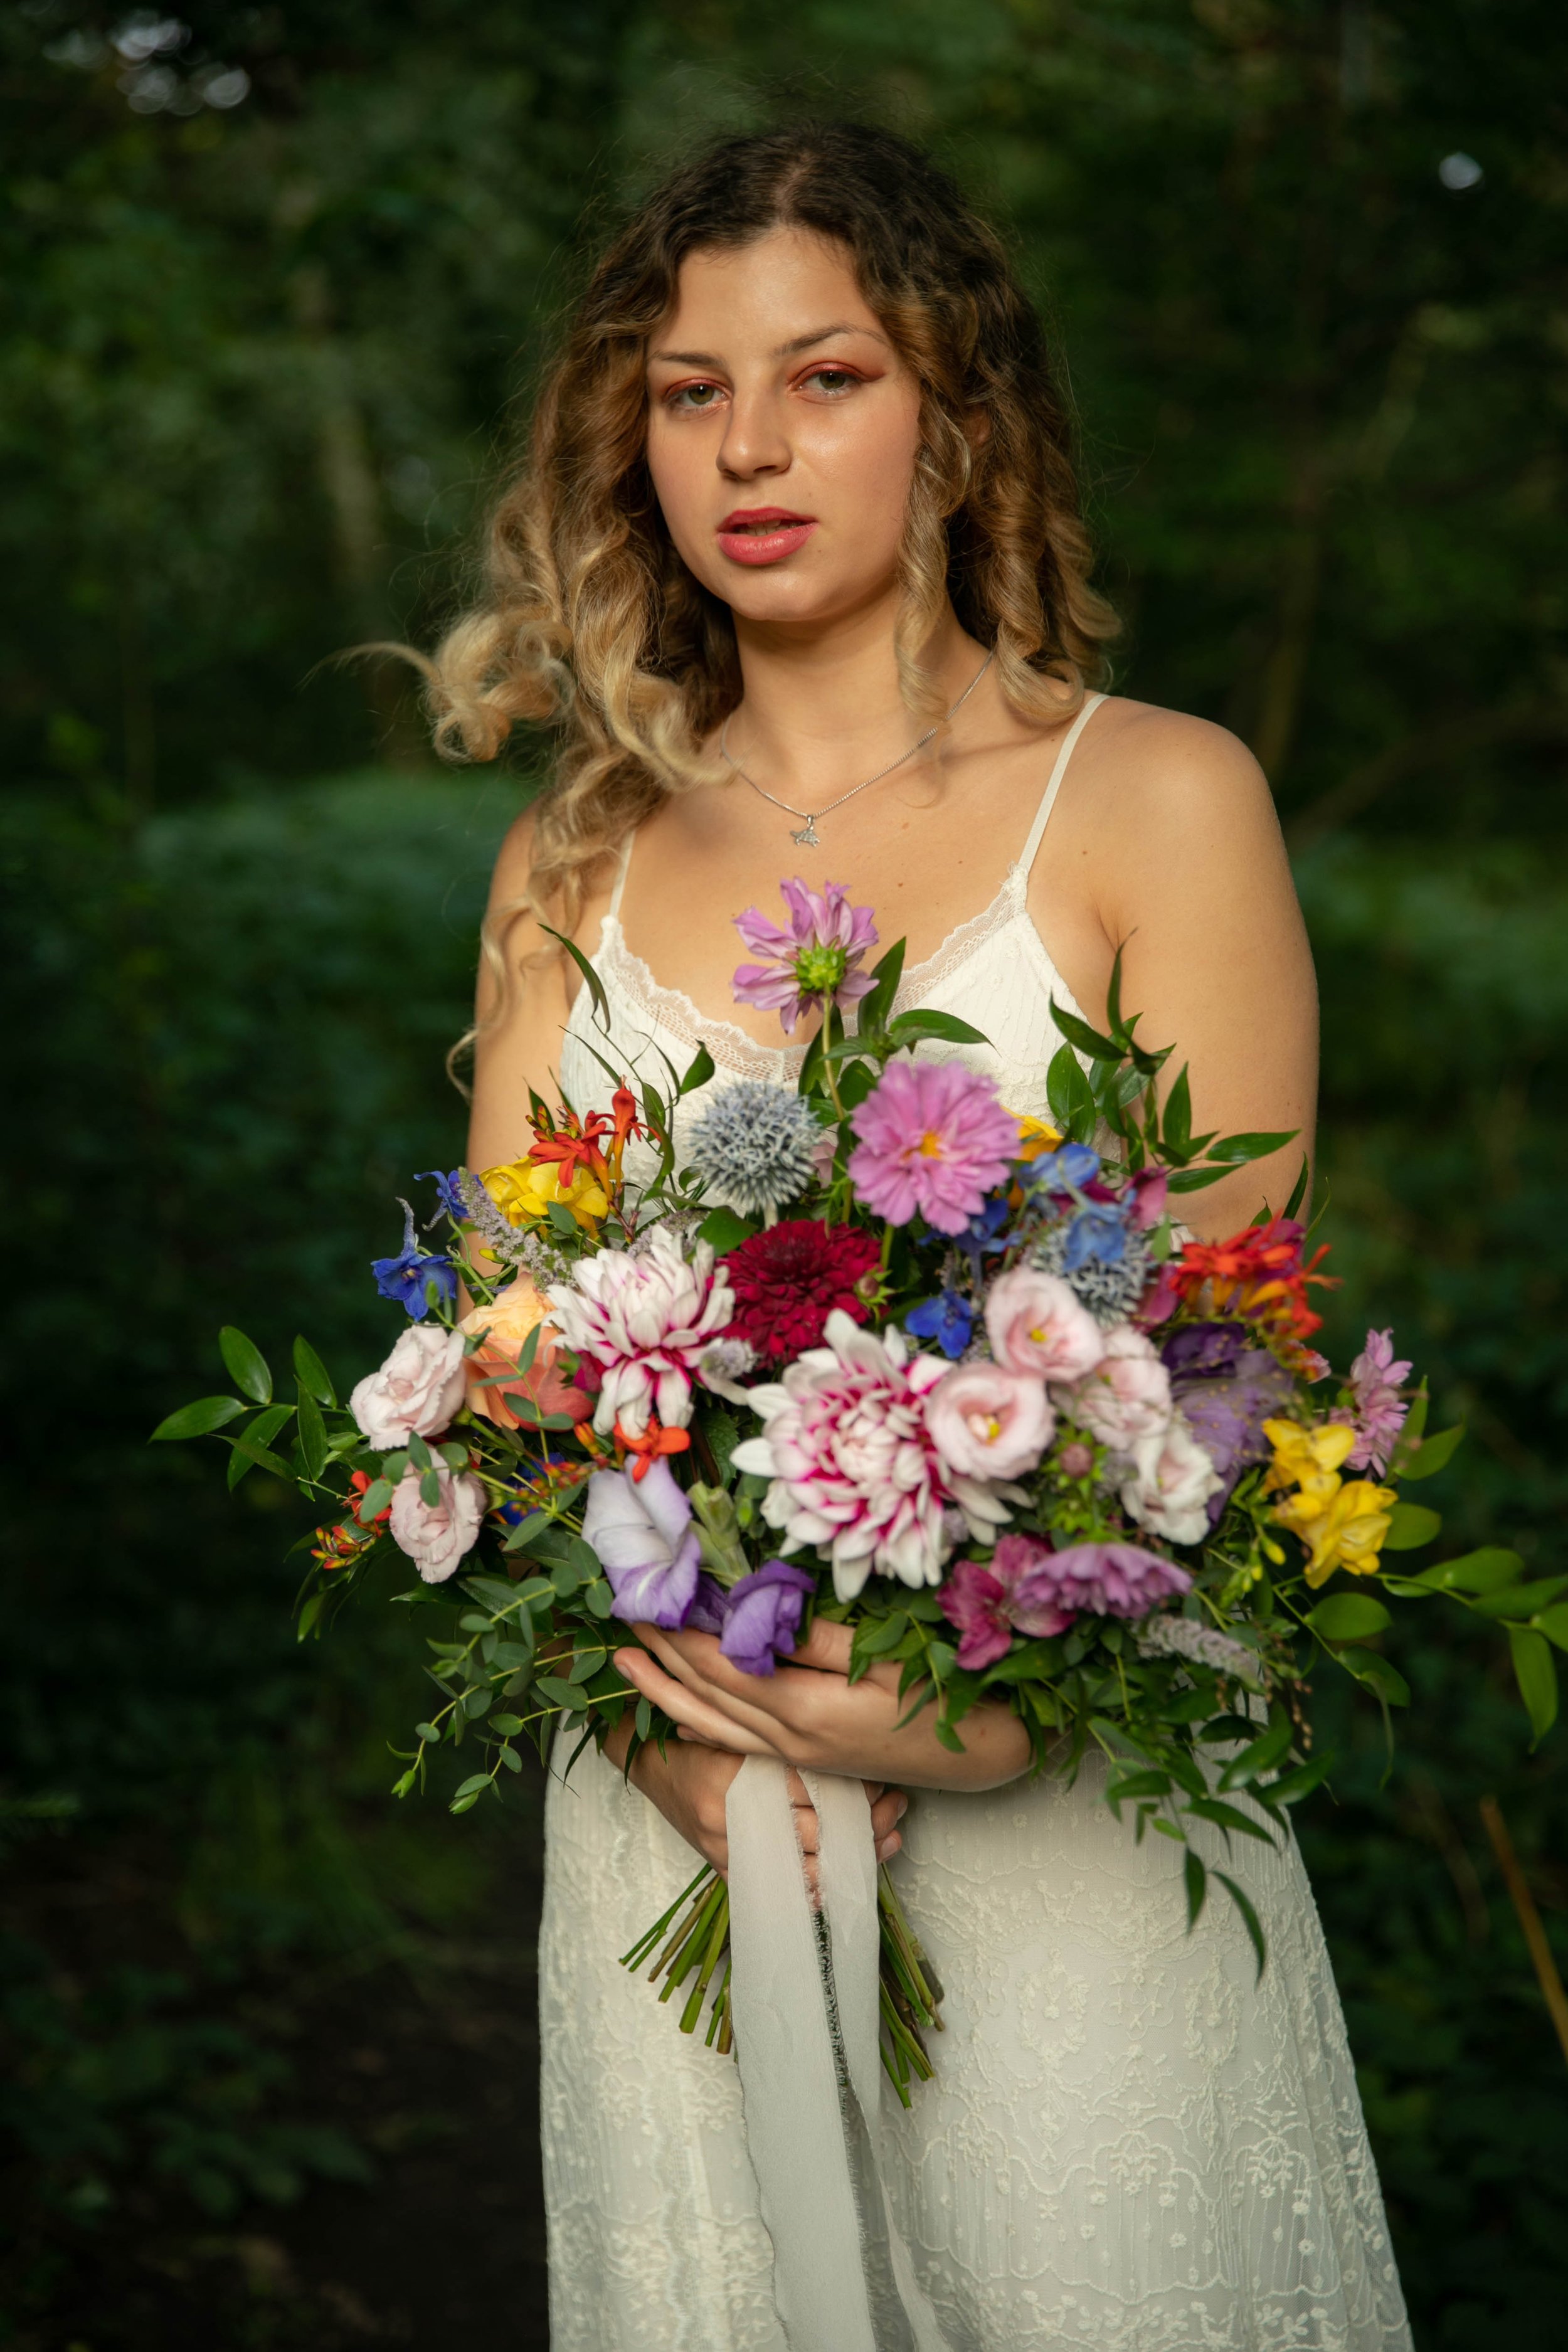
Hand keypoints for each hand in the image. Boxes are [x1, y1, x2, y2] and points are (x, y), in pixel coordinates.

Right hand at [602, 1714, 906, 1881]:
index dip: (854, 1788)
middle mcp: (735, 1819)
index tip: (884, 1779)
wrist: (649, 1758)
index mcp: (739, 1776)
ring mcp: (729, 1851)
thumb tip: (848, 1740)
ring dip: (854, 1854)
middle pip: (817, 1832)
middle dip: (864, 1822)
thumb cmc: (697, 1732)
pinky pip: (781, 1890)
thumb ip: (782, 1733)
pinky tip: (851, 1875)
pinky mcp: (726, 1870)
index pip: (811, 1790)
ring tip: (890, 1835)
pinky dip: (818, 1887)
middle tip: (896, 1805)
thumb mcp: (737, 1721)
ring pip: (807, 1866)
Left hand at [613, 1617, 1032, 1793]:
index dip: (678, 1631)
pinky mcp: (807, 1760)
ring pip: (712, 1724)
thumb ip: (811, 1637)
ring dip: (666, 1691)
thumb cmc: (941, 1694)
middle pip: (705, 1696)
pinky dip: (700, 1722)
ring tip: (627, 1663)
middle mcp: (789, 1740)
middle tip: (619, 1615)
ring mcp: (796, 1756)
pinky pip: (736, 1741)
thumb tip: (749, 1610)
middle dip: (659, 1656)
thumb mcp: (879, 1655)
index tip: (647, 1593)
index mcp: (805, 1710)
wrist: (983, 1754)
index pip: (720, 1666)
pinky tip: (680, 1713)